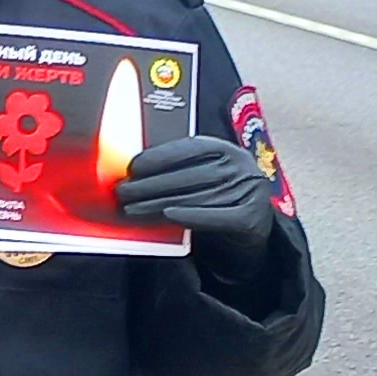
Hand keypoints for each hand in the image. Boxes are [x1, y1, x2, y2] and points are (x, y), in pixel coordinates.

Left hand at [109, 132, 277, 263]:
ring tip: (132, 208)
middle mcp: (240, 166)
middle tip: (123, 192)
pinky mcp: (251, 217)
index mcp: (227, 149)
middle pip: (189, 175)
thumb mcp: (205, 175)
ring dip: (159, 203)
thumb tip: (135, 171)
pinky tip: (168, 215)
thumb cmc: (219, 197)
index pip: (190, 148)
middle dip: (151, 184)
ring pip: (196, 197)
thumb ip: (179, 170)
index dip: (159, 156)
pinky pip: (215, 217)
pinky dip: (190, 216)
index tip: (132, 167)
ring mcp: (249, 191)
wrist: (253, 227)